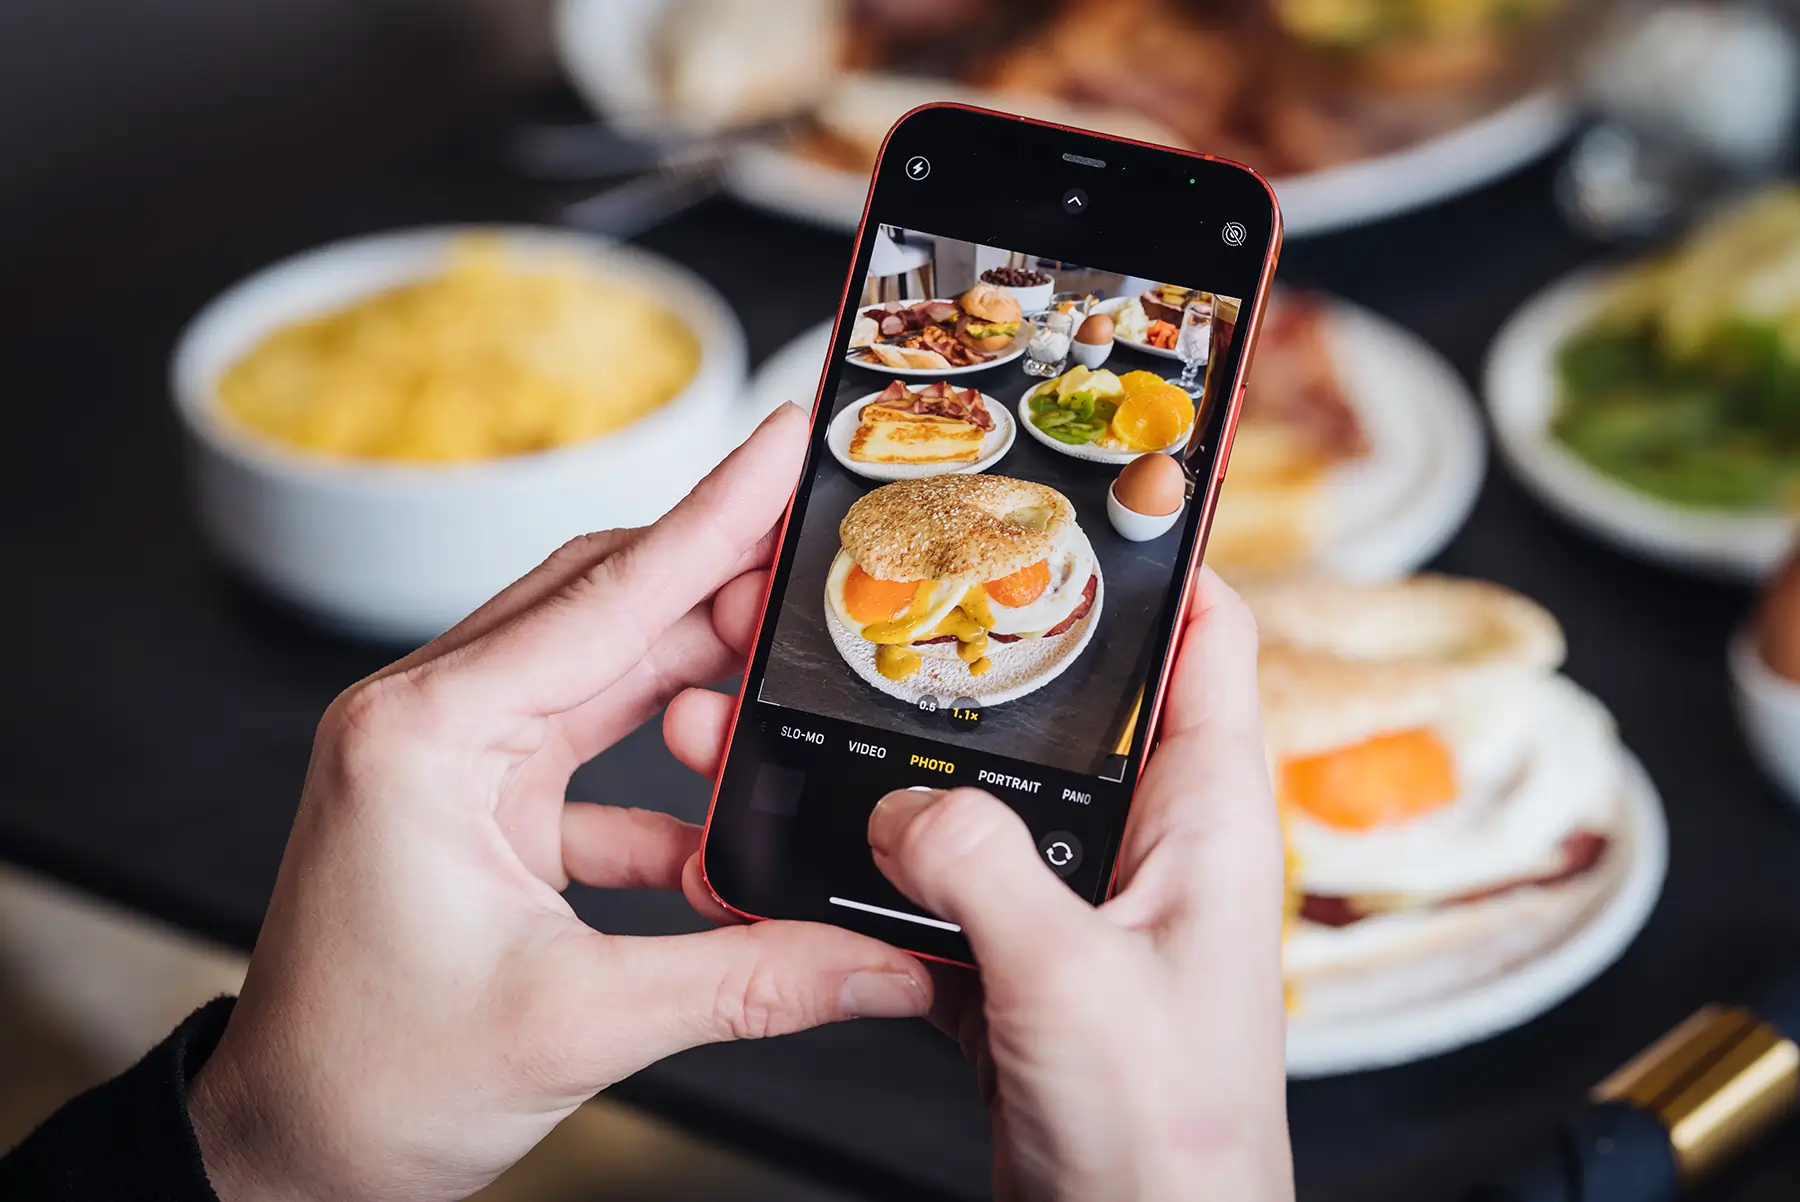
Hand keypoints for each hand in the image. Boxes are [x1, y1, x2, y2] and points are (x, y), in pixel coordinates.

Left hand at [187, 406, 932, 1201]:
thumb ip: (747, 981)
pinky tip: (735, 806)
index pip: (606, 597)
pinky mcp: (477, 798)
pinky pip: (592, 744)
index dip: (715, 517)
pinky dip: (669, 770)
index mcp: (427, 734)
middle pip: (605, 604)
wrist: (288, 1149)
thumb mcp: (577, 1024)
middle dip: (722, 579)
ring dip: (699, 669)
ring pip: (602, 664)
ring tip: (794, 663)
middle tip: (826, 557)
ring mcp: (451, 754)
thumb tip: (877, 964)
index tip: (786, 441)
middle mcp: (430, 717)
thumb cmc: (375, 1080)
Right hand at [868, 572, 1290, 1200]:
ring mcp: (1082, 906)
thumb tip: (905, 805)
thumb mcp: (1073, 984)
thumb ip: (983, 869)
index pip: (1208, 638)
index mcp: (1205, 819)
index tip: (1079, 493)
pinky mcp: (1023, 966)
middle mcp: (1148, 847)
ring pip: (990, 800)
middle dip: (979, 659)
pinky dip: (883, 872)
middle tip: (895, 598)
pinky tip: (814, 853)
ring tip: (816, 722)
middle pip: (1070, 709)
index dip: (1156, 554)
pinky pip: (945, 888)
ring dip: (908, 771)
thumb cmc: (1171, 1143)